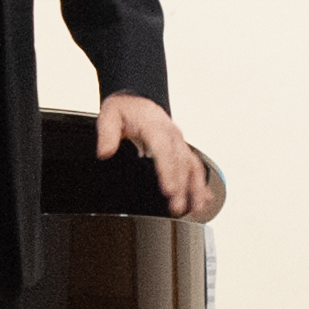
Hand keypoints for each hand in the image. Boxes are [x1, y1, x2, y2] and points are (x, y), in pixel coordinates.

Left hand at [94, 91, 209, 217]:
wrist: (137, 100)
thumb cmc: (126, 109)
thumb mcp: (110, 115)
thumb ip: (107, 134)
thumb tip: (105, 151)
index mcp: (155, 125)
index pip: (164, 150)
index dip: (168, 171)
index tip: (169, 189)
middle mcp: (171, 134)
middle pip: (180, 162)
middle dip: (181, 186)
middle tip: (177, 207)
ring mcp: (178, 142)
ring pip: (192, 165)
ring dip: (196, 188)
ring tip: (196, 208)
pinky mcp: (181, 149)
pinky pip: (195, 166)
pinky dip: (200, 184)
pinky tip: (203, 200)